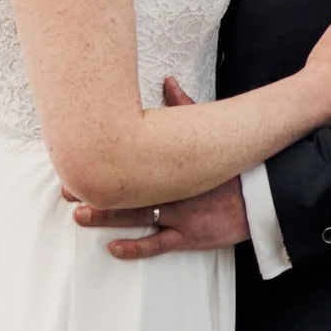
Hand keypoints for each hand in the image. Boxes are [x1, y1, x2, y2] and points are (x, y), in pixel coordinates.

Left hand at [72, 76, 247, 258]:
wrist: (264, 196)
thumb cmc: (234, 165)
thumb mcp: (209, 134)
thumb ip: (184, 109)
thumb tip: (168, 81)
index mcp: (174, 163)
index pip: (132, 160)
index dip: (104, 161)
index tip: (78, 159)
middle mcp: (173, 188)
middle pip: (126, 188)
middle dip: (95, 189)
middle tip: (66, 188)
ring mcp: (180, 214)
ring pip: (136, 215)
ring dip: (107, 216)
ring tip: (80, 215)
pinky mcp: (190, 235)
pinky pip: (158, 244)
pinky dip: (135, 248)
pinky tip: (114, 249)